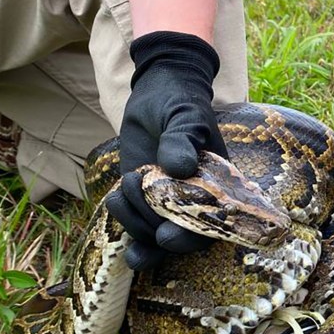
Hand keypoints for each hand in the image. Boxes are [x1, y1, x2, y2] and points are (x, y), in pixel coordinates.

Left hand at [106, 31, 227, 271]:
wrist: (157, 94)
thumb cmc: (180, 102)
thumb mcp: (185, 116)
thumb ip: (182, 140)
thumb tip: (181, 169)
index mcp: (217, 187)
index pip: (212, 226)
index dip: (191, 238)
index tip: (166, 236)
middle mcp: (196, 201)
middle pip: (181, 239)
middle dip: (157, 235)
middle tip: (138, 213)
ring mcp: (168, 203)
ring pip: (154, 235)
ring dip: (134, 221)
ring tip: (125, 186)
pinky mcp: (144, 200)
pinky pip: (136, 225)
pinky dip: (124, 223)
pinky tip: (116, 200)